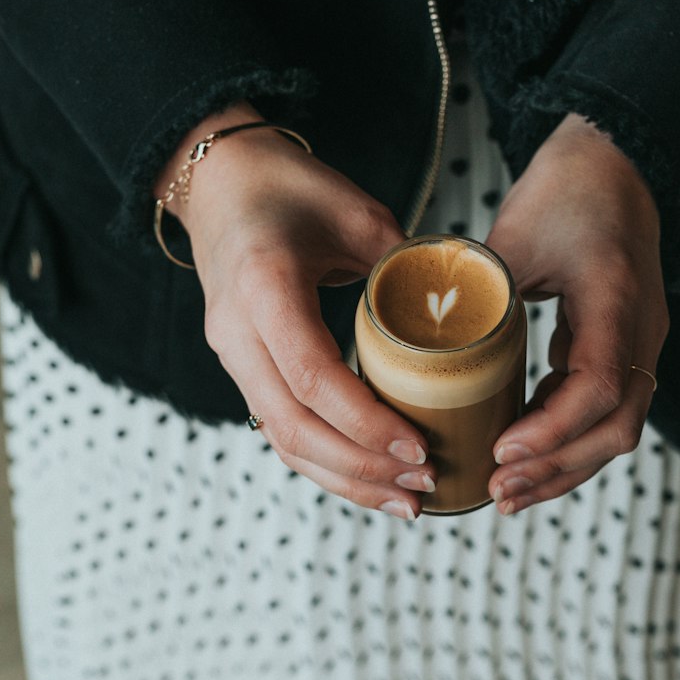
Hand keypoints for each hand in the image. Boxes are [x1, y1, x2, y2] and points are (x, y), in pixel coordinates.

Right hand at [156, 105, 436, 518]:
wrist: (217, 179)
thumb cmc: (288, 186)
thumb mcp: (357, 211)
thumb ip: (406, 266)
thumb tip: (462, 320)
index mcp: (264, 286)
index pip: (311, 376)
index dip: (365, 422)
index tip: (418, 446)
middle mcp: (237, 331)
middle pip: (293, 427)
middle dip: (362, 468)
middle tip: (425, 484)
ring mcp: (232, 355)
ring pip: (282, 441)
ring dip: (344, 479)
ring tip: (405, 500)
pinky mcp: (242, 368)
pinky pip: (280, 430)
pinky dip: (325, 463)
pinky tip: (370, 480)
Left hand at [483, 114, 668, 514]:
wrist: (616, 162)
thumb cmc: (567, 188)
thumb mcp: (512, 234)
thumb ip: (478, 291)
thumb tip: (422, 347)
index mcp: (615, 298)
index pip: (598, 387)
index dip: (551, 430)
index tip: (501, 450)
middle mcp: (642, 329)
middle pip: (618, 426)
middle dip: (557, 468)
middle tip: (498, 489)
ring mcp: (641, 342)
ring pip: (618, 428)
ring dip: (564, 466)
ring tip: (508, 491)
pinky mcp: (626, 347)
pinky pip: (608, 411)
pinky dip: (568, 440)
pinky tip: (524, 454)